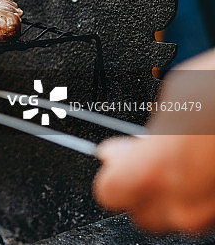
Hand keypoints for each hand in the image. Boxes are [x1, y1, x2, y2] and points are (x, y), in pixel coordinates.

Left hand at [93, 49, 214, 233]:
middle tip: (149, 157)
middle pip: (144, 214)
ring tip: (190, 156)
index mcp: (156, 172)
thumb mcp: (178, 96)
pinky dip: (207, 191)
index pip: (109, 193)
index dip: (112, 172)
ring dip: (177, 191)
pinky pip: (211, 209)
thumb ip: (150, 133)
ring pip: (181, 216)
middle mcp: (185, 204)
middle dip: (143, 187)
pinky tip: (210, 163)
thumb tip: (127, 149)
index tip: (116, 156)